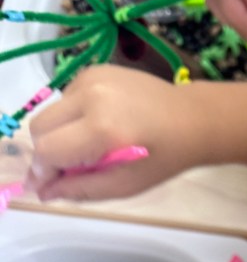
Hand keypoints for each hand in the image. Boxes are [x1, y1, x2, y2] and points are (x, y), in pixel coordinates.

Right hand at [27, 65, 204, 201]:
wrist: (191, 118)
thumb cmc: (162, 158)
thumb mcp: (125, 185)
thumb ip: (80, 189)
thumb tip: (42, 191)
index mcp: (103, 129)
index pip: (47, 150)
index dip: (43, 171)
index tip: (49, 183)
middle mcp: (92, 96)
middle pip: (39, 126)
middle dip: (47, 151)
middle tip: (69, 167)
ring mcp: (92, 77)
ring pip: (51, 112)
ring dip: (61, 132)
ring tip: (93, 145)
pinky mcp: (94, 69)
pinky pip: (66, 98)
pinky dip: (74, 116)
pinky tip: (101, 124)